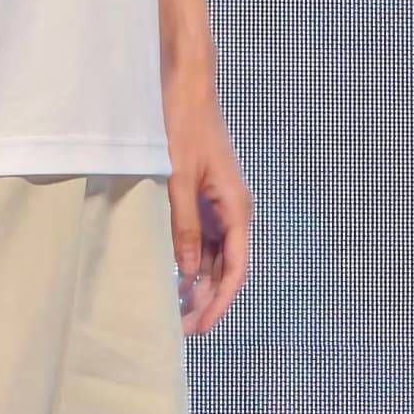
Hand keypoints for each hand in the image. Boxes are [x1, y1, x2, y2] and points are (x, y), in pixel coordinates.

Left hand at [163, 65, 252, 334]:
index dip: (219, 302)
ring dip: (201, 283)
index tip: (200, 326)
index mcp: (236, 207)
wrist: (186, 85)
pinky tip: (176, 275)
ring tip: (176, 308)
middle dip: (208, 300)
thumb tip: (190, 271)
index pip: (236, 269)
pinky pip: (207, 238)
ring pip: (218, 256)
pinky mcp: (208, 196)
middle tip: (181, 327)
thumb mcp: (178, 179)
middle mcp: (235, 210)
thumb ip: (185, 226)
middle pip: (228, 268)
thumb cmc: (183, 125)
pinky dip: (194, 260)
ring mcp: (222, 204)